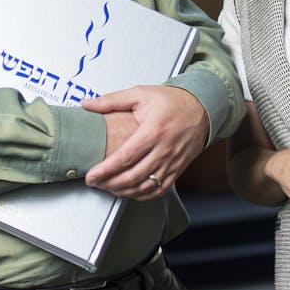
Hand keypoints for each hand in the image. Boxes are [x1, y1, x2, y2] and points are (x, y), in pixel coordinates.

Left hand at [82, 85, 208, 198]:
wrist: (202, 108)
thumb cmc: (171, 101)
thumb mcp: (140, 94)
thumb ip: (112, 100)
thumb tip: (87, 104)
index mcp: (153, 131)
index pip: (125, 158)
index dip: (105, 170)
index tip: (91, 175)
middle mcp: (163, 150)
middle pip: (133, 177)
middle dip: (109, 183)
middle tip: (94, 182)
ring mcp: (171, 163)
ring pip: (144, 187)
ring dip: (123, 191)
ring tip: (107, 187)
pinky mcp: (177, 170)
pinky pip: (158, 190)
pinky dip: (141, 195)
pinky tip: (129, 192)